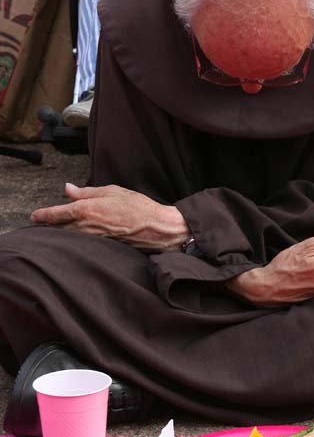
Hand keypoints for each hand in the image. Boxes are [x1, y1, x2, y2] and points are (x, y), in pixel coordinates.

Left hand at [31, 183, 190, 250]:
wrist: (157, 228)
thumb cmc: (137, 207)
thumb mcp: (112, 191)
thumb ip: (87, 192)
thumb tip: (68, 189)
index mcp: (87, 210)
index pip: (57, 214)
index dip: (43, 215)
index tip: (34, 216)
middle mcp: (86, 227)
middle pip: (59, 229)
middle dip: (48, 226)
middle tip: (39, 224)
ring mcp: (93, 240)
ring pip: (69, 237)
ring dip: (60, 234)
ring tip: (52, 231)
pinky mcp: (101, 247)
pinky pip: (81, 243)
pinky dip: (74, 240)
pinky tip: (73, 239)